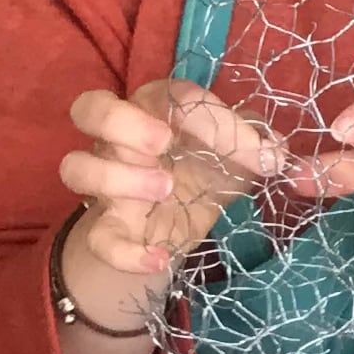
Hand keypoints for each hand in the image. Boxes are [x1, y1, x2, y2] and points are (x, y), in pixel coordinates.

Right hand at [56, 77, 283, 311]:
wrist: (182, 221)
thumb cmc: (207, 169)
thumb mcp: (241, 155)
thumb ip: (260, 146)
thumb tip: (276, 150)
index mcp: (155, 110)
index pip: (170, 96)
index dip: (212, 117)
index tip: (254, 151)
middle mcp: (120, 139)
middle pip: (89, 108)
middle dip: (121, 121)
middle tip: (163, 142)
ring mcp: (107, 182)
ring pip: (76, 167)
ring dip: (118, 177)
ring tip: (165, 189)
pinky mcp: (108, 226)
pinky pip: (98, 238)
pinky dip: (125, 252)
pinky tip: (159, 257)